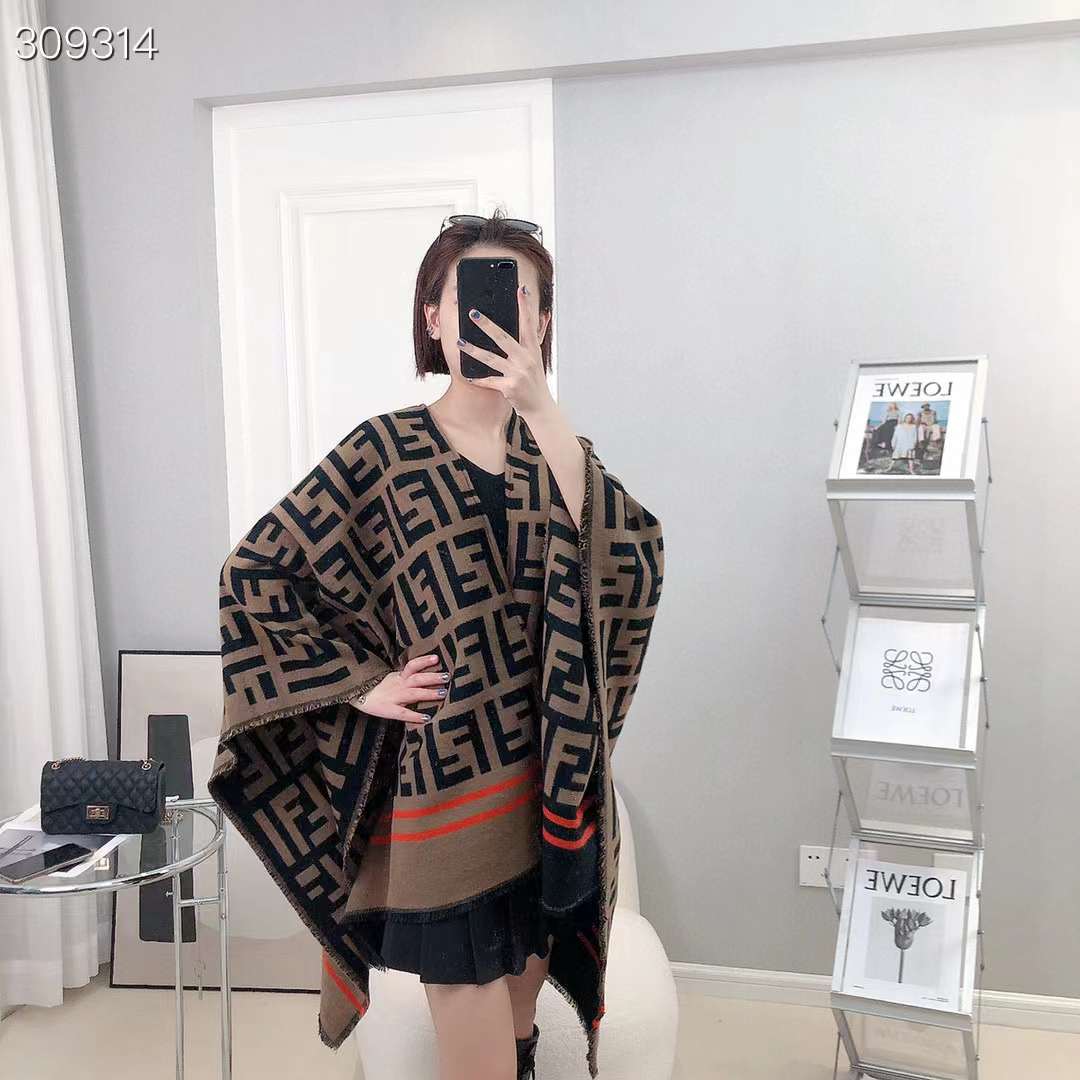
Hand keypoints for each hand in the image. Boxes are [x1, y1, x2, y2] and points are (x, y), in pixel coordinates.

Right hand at [355, 654, 449, 726]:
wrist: (356, 695)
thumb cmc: (379, 688)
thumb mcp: (393, 678)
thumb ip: (407, 677)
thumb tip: (428, 673)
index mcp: (399, 676)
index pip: (412, 665)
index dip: (424, 661)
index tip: (437, 658)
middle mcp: (398, 685)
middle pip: (417, 679)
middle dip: (433, 677)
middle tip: (447, 677)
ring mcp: (394, 697)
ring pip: (413, 693)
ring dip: (429, 693)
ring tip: (443, 694)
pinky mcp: (389, 710)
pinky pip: (403, 713)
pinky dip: (415, 716)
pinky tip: (427, 718)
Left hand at [458, 284, 552, 415]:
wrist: (540, 407)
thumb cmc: (535, 381)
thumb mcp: (536, 358)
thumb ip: (532, 339)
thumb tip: (537, 316)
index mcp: (532, 350)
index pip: (528, 324)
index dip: (525, 306)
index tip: (520, 289)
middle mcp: (525, 359)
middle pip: (503, 338)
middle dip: (487, 325)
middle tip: (473, 313)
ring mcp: (517, 373)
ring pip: (491, 359)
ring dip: (473, 350)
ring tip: (460, 341)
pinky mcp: (509, 388)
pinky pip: (489, 381)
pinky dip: (478, 379)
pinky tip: (467, 374)